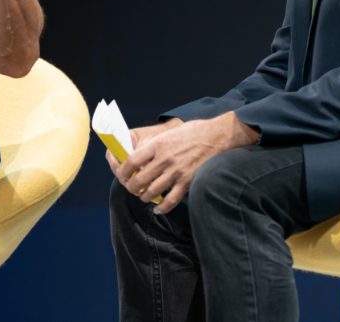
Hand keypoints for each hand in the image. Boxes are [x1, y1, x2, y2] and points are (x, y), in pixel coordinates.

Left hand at [114, 113, 257, 213]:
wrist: (217, 135)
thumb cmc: (193, 131)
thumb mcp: (168, 132)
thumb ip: (154, 145)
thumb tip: (138, 157)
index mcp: (157, 145)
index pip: (131, 161)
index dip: (122, 171)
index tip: (122, 175)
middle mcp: (164, 159)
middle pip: (139, 180)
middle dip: (132, 187)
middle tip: (132, 188)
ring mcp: (176, 172)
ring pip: (152, 192)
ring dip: (145, 197)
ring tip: (144, 197)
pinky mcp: (187, 182)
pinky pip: (171, 201)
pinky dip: (162, 208)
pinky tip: (158, 208)